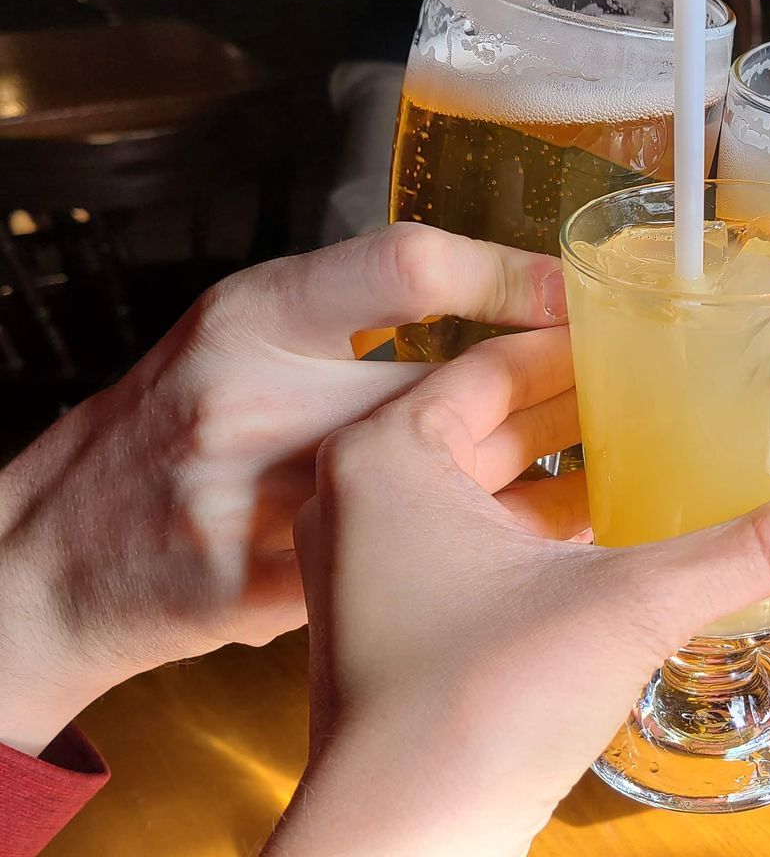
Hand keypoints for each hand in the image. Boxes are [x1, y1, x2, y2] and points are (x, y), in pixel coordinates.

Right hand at [0, 225, 567, 753]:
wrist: (57, 560)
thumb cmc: (166, 430)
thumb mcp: (237, 337)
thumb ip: (347, 318)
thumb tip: (500, 302)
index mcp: (250, 317)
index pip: (407, 267)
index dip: (510, 277)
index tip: (575, 296)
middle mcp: (254, 398)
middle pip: (449, 385)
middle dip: (552, 388)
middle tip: (625, 384)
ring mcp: (262, 500)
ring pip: (449, 484)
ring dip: (546, 472)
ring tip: (616, 456)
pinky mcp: (277, 589)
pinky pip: (424, 567)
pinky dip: (497, 552)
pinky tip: (553, 543)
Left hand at [240, 358, 769, 856]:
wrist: (397, 850)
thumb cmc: (484, 701)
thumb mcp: (627, 606)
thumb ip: (741, 552)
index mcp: (386, 455)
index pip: (491, 364)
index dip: (572, 343)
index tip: (642, 330)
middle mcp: (360, 498)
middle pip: (482, 423)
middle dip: (571, 409)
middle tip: (663, 384)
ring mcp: (369, 570)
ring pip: (475, 490)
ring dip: (556, 474)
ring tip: (653, 449)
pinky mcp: (393, 630)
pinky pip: (469, 548)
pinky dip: (534, 535)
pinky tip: (613, 539)